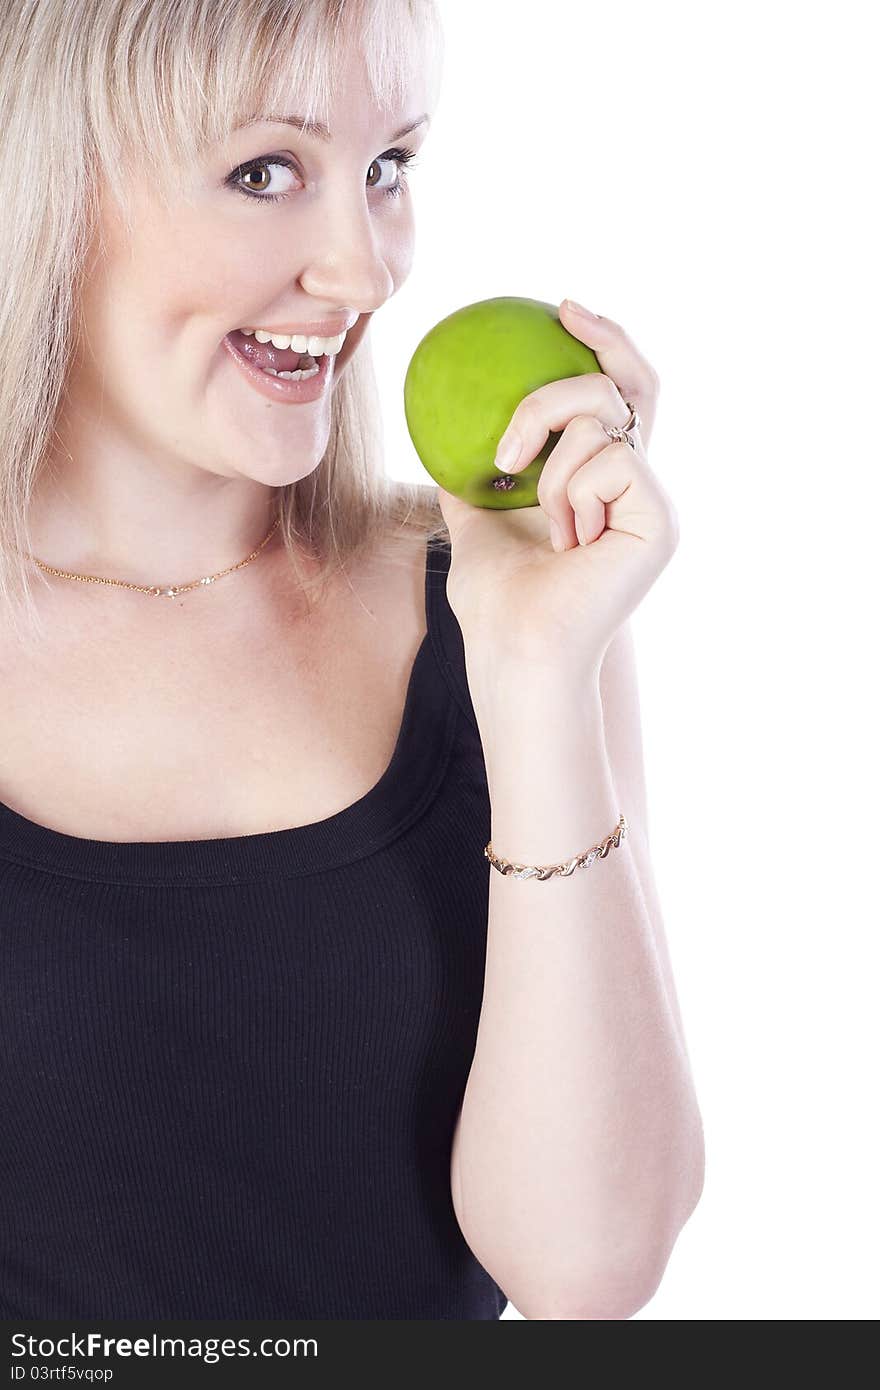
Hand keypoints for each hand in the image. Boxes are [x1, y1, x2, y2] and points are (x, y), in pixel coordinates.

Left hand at [436, 299, 678, 682]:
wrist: (516, 647)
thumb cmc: (497, 602)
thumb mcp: (473, 523)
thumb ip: (471, 480)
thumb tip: (439, 437)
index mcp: (603, 484)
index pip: (618, 397)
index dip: (605, 346)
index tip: (564, 311)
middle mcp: (638, 486)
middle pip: (629, 384)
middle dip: (588, 354)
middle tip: (561, 320)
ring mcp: (654, 501)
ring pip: (600, 416)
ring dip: (550, 462)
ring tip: (546, 521)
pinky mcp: (659, 517)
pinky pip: (607, 456)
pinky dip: (570, 490)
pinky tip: (572, 540)